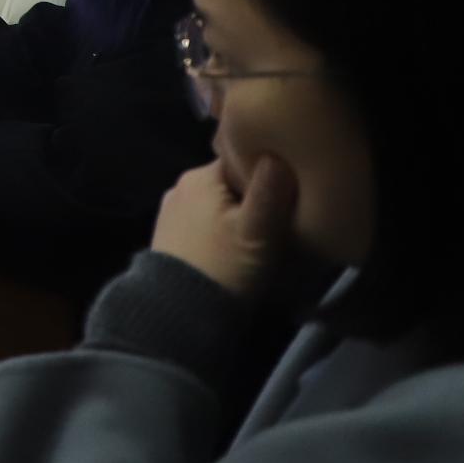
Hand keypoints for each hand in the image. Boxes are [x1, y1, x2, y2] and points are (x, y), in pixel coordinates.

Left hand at [151, 156, 298, 298]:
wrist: (182, 309)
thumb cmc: (225, 264)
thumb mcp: (258, 229)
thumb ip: (270, 190)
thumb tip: (278, 153)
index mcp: (200, 175)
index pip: (243, 159)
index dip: (270, 173)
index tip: (290, 194)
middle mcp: (182, 185)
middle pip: (231, 182)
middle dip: (255, 197)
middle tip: (281, 220)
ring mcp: (173, 209)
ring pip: (220, 202)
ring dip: (239, 215)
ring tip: (261, 236)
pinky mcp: (172, 233)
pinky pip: (207, 220)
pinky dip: (223, 228)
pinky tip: (236, 245)